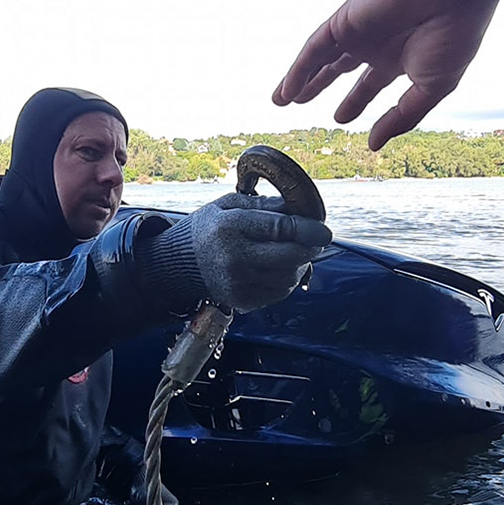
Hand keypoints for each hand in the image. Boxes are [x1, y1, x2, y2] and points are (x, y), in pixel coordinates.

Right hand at [155, 192, 331, 313]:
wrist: (179, 262)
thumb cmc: (210, 227)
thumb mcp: (229, 204)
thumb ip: (265, 205)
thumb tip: (299, 208)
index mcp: (231, 226)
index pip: (280, 228)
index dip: (308, 229)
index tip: (324, 230)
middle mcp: (234, 257)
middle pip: (290, 256)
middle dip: (309, 247)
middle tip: (315, 240)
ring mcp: (237, 282)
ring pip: (289, 277)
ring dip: (299, 265)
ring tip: (292, 254)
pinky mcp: (240, 300)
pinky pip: (278, 293)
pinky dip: (285, 280)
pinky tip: (278, 269)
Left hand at [272, 0, 494, 150]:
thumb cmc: (454, 30)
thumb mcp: (432, 88)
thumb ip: (401, 117)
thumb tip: (374, 144)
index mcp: (402, 57)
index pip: (371, 83)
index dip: (355, 102)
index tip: (340, 118)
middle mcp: (377, 43)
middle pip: (339, 68)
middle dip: (320, 86)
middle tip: (302, 102)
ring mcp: (359, 31)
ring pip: (320, 59)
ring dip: (300, 79)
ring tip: (281, 99)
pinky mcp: (344, 21)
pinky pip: (313, 49)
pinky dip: (298, 71)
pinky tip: (286, 92)